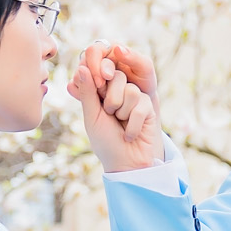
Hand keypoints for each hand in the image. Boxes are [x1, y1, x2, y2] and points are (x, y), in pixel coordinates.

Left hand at [70, 40, 163, 171]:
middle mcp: (118, 90)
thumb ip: (87, 92)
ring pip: (130, 90)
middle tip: (111, 116)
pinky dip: (132, 125)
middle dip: (111, 100)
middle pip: (117, 76)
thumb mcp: (91, 116)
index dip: (97, 76)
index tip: (97, 90)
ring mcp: (134, 97)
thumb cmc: (105, 142)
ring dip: (123, 113)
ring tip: (121, 124)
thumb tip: (82, 67)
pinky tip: (130, 134)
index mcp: (101, 90)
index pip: (100, 70)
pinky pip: (141, 105)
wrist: (125, 163)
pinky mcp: (148, 106)